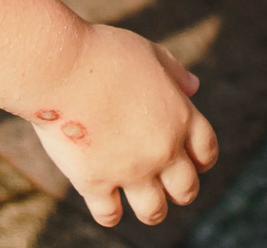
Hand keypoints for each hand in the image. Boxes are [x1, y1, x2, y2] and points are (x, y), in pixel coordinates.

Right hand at [27, 25, 217, 226]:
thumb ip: (174, 72)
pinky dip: (110, 212)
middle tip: (165, 184)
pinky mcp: (95, 182)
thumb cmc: (101, 53)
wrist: (60, 66)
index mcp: (180, 117)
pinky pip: (110, 215)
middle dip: (179, 190)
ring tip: (142, 202)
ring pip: (154, 211)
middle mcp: (162, 149)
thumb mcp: (147, 52)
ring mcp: (129, 170)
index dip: (201, 159)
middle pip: (186, 189)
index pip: (206, 151)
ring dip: (151, 209)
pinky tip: (106, 202)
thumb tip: (194, 87)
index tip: (190, 160)